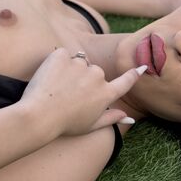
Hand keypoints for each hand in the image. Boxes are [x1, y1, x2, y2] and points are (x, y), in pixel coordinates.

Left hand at [21, 48, 145, 136]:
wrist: (39, 116)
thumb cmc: (64, 124)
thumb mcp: (90, 125)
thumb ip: (111, 118)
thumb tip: (129, 117)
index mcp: (106, 94)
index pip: (125, 82)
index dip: (133, 75)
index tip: (141, 67)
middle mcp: (97, 77)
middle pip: (94, 71)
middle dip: (83, 79)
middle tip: (68, 94)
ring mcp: (80, 65)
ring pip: (78, 62)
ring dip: (69, 70)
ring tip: (56, 87)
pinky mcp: (63, 56)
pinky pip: (62, 55)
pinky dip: (56, 62)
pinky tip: (49, 77)